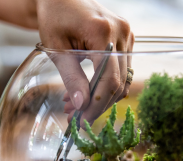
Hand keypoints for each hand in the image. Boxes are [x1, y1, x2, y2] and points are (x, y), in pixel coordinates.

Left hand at [36, 0, 133, 126]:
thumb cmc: (55, 17)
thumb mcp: (57, 48)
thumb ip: (71, 78)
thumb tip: (81, 105)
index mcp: (102, 31)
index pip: (108, 80)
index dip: (96, 105)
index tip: (82, 120)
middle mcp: (121, 33)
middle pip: (118, 83)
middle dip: (98, 105)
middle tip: (77, 117)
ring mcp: (127, 36)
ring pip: (123, 81)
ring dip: (102, 98)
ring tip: (78, 105)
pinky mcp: (127, 41)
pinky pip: (122, 72)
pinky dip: (107, 86)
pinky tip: (88, 91)